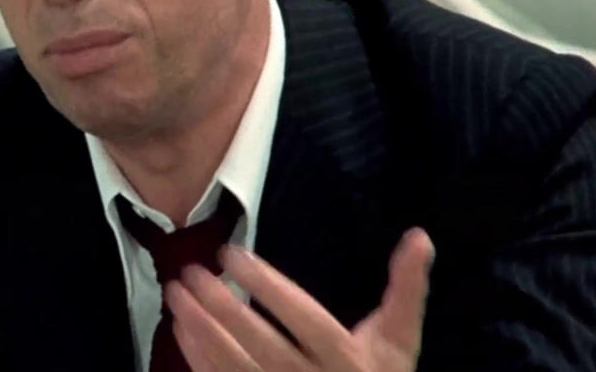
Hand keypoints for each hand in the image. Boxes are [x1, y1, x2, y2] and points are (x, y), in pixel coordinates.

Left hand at [165, 228, 434, 371]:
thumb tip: (420, 236)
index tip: (231, 254)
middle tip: (190, 272)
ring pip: (235, 366)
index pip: (303, 318)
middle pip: (261, 343)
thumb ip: (406, 289)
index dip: (267, 286)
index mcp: (348, 359)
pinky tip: (182, 331)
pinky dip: (199, 359)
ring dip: (201, 331)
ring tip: (176, 295)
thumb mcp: (399, 340)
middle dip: (222, 306)